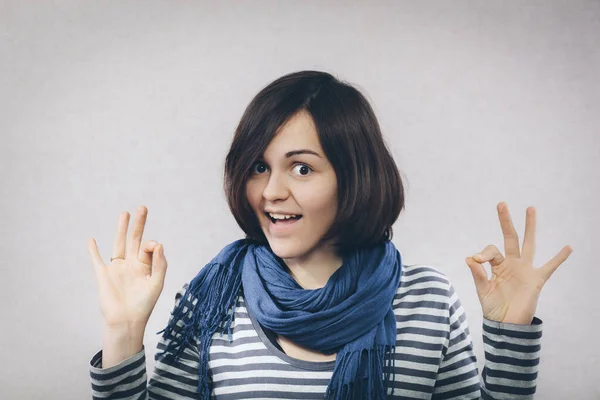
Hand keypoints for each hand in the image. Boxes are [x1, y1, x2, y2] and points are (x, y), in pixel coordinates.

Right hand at [87, 205, 167, 330]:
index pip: (148, 248)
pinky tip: (92, 240)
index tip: (153, 246)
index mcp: (145, 266)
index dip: (151, 244)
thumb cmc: (144, 305)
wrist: (126, 322)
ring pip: (118, 244)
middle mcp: (131, 265)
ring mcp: (117, 269)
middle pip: (134, 239)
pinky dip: (93, 250)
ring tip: (124, 214)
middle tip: (142, 208)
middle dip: (138, 224)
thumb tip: (159, 244)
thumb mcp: (157, 283)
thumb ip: (160, 264)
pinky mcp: (103, 275)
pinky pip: (97, 260)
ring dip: (121, 229)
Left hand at [465, 202, 572, 324]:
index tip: (476, 260)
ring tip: (530, 209)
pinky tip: (568, 247)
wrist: (507, 325)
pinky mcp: (536, 280)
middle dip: (506, 222)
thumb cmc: (493, 307)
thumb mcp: (482, 291)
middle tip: (501, 204)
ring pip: (529, 244)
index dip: (483, 253)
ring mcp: (525, 270)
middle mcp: (512, 264)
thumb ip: (478, 275)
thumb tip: (470, 258)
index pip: (491, 251)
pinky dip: (559, 258)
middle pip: (510, 238)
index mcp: (497, 265)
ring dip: (530, 228)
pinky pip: (549, 267)